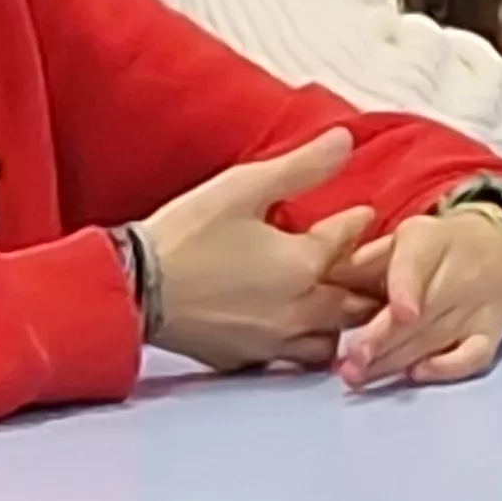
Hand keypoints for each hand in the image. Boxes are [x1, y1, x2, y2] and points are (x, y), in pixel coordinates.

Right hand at [135, 129, 378, 371]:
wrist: (133, 289)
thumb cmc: (184, 237)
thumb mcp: (244, 187)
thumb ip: (301, 166)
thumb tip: (344, 140)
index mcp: (304, 264)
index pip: (349, 241)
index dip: (358, 223)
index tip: (363, 216)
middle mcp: (299, 309)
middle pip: (356, 301)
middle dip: (366, 281)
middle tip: (368, 266)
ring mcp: (274, 341)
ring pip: (331, 340)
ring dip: (340, 321)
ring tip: (336, 301)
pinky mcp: (247, 360)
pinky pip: (293, 360)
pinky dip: (305, 345)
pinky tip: (294, 330)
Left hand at [332, 204, 501, 389]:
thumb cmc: (438, 246)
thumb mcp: (402, 237)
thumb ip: (366, 260)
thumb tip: (325, 280)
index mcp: (429, 241)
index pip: (417, 265)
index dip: (407, 290)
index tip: (398, 313)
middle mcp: (459, 274)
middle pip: (421, 314)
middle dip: (383, 341)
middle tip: (350, 365)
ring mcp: (478, 308)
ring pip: (435, 339)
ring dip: (396, 362)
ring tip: (361, 377)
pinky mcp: (492, 333)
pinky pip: (473, 357)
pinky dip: (448, 368)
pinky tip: (417, 375)